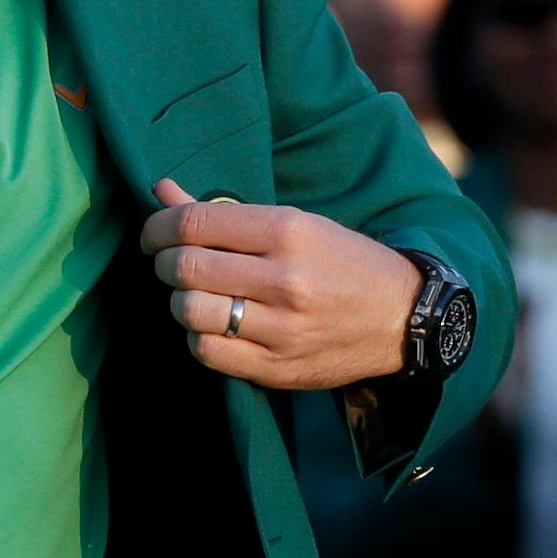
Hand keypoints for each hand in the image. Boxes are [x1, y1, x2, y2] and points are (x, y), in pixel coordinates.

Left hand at [142, 179, 422, 389]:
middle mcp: (285, 279)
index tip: (153, 235)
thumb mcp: (292, 222)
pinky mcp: (279, 368)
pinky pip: (208, 352)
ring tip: (194, 295)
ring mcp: (283, 328)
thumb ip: (221, 212)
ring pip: (190, 311)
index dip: (157, 227)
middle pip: (186, 267)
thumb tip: (160, 190)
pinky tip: (213, 325)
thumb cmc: (339, 261)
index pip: (193, 224)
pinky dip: (198, 336)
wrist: (404, 318)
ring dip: (179, 300)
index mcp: (287, 231)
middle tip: (171, 264)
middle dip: (165, 263)